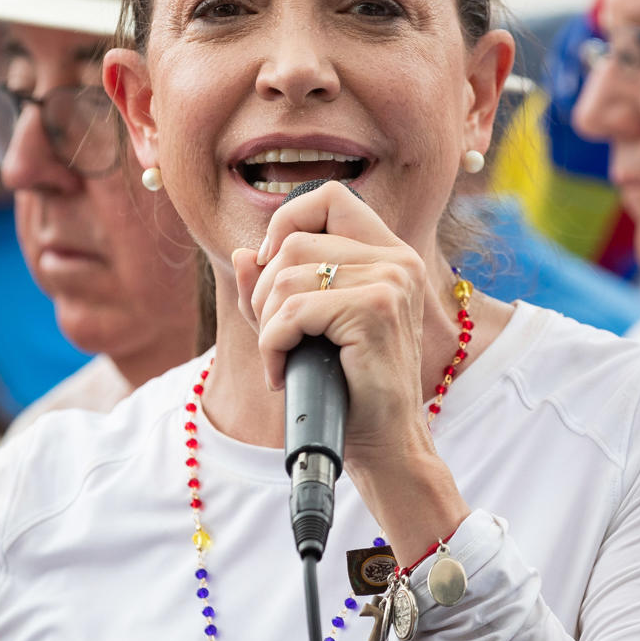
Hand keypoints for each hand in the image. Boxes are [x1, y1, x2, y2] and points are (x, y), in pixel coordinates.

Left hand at [231, 182, 468, 555]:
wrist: (382, 442)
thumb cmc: (346, 386)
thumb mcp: (302, 328)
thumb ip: (272, 289)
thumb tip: (243, 253)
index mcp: (387, 253)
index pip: (329, 198)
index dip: (287, 221)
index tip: (271, 267)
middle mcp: (396, 259)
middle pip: (293, 241)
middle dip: (265, 292)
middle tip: (275, 337)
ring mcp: (390, 281)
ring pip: (287, 277)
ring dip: (267, 324)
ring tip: (281, 358)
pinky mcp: (376, 310)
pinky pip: (292, 312)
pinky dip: (272, 345)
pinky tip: (282, 372)